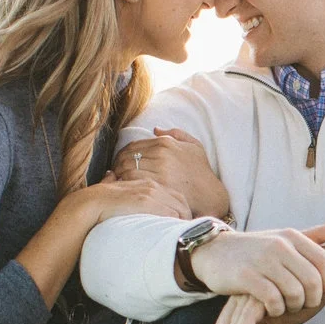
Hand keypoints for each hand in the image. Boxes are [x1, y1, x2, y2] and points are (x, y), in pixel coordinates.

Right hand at [78, 171, 191, 225]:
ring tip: (184, 236)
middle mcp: (152, 186)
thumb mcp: (120, 194)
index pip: (176, 196)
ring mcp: (150, 192)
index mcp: (148, 184)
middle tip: (188, 232)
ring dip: (183, 223)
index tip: (184, 223)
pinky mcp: (146, 201)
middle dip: (187, 217)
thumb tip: (115, 180)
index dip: (182, 210)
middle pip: (181, 201)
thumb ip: (127, 191)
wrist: (91, 204)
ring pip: (178, 208)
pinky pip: (170, 213)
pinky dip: (176, 224)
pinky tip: (176, 235)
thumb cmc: (103, 205)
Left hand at [114, 128, 230, 218]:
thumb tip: (155, 129)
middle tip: (114, 172)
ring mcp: (159, 171)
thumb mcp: (194, 145)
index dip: (123, 154)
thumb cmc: (201, 170)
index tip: (119, 162)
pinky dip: (125, 185)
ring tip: (117, 180)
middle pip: (127, 157)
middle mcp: (161, 155)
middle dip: (117, 164)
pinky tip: (124, 189)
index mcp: (165, 143)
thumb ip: (176, 133)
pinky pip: (133, 183)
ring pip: (127, 169)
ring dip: (118, 175)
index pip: (133, 146)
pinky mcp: (158, 187)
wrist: (210, 194)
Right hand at [187, 220, 324, 314]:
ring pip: (294, 293)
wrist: (214, 252)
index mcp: (293, 237)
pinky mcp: (246, 277)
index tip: (320, 294)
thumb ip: (316, 234)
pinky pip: (273, 299)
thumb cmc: (255, 249)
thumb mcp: (285, 238)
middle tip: (303, 305)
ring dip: (294, 307)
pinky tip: (273, 309)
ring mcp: (262, 261)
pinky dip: (277, 309)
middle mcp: (280, 246)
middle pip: (313, 282)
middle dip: (312, 300)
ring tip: (287, 307)